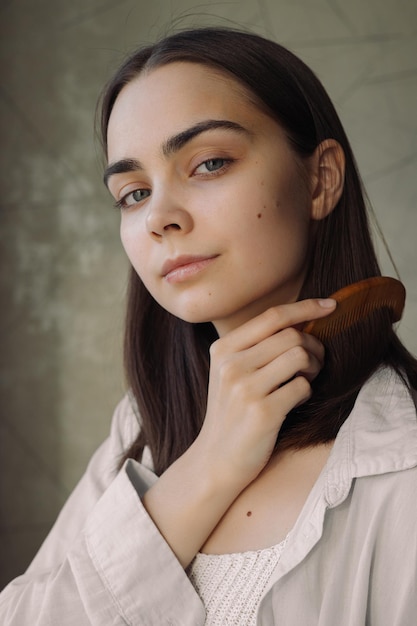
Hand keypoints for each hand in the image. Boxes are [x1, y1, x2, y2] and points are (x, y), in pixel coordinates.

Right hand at [193, 298, 335, 492]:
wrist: (215, 461)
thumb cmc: (232, 413)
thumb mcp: (230, 373)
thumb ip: (256, 347)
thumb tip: (301, 321)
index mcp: (222, 349)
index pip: (271, 316)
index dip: (305, 307)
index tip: (330, 306)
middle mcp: (230, 365)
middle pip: (291, 335)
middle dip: (314, 346)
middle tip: (314, 364)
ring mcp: (245, 388)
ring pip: (300, 356)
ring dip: (313, 367)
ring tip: (305, 380)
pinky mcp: (262, 412)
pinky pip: (302, 387)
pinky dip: (306, 392)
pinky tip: (294, 402)